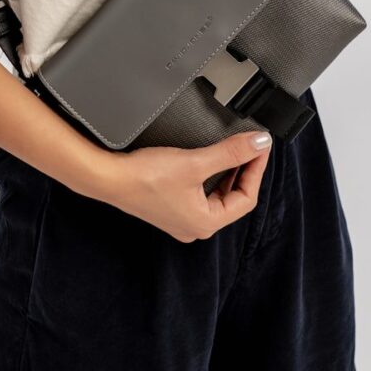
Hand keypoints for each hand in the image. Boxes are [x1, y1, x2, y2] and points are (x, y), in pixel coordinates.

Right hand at [97, 131, 274, 241]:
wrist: (109, 177)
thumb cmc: (145, 177)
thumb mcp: (196, 162)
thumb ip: (231, 153)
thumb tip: (259, 144)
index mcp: (206, 223)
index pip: (247, 198)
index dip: (257, 170)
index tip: (261, 147)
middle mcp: (195, 226)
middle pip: (233, 198)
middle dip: (244, 171)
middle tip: (252, 147)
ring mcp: (182, 218)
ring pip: (217, 195)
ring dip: (228, 173)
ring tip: (236, 151)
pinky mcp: (171, 206)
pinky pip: (202, 193)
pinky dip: (211, 176)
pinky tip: (211, 161)